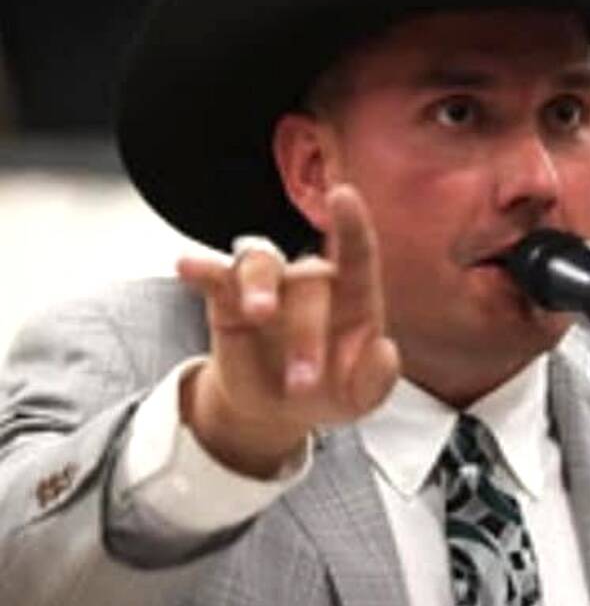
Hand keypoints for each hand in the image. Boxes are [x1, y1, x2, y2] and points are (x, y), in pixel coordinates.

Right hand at [176, 184, 399, 477]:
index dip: (352, 224)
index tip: (344, 195)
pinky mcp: (228, 300)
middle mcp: (311, 282)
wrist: (278, 411)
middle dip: (307, 335)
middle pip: (310, 281)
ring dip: (259, 288)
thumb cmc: (330, 390)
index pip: (357, 253)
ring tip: (257, 314)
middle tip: (302, 384)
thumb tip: (385, 351)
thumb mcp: (360, 397)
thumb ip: (377, 377)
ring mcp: (269, 286)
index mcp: (353, 297)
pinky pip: (215, 276)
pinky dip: (202, 268)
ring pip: (262, 264)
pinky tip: (187, 267)